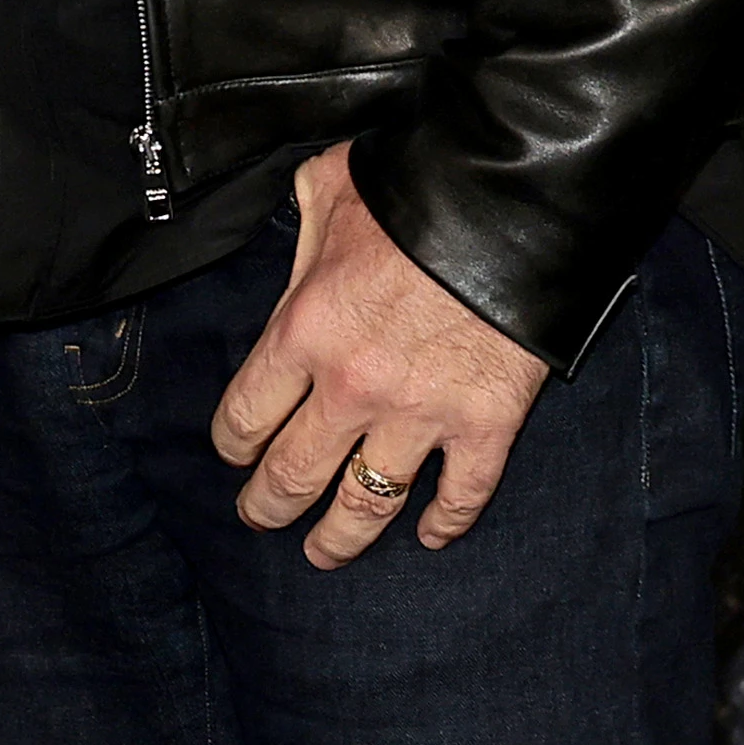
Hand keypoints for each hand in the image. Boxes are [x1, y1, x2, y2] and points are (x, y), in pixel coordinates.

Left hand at [212, 147, 545, 567]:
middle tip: (260, 519)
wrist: (510, 203)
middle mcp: (351, 387)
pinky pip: (462, 496)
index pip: (245, 417)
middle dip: (268, 507)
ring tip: (322, 554)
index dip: (233, 445)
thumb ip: (302, 234)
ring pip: (367, 503)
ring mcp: (421, 415)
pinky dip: (446, 525)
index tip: (235, 455)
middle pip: (293, 475)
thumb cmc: (411, 190)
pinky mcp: (486, 425)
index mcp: (302, 332)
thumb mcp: (327, 191)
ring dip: (339, 538)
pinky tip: (429, 538)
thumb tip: (295, 241)